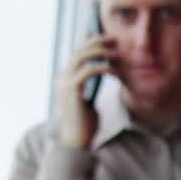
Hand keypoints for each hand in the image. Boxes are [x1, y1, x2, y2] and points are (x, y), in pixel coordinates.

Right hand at [54, 31, 116, 148]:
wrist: (77, 141)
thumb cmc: (85, 124)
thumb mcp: (89, 100)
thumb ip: (90, 87)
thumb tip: (101, 76)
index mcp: (65, 79)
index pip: (77, 53)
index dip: (91, 43)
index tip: (108, 40)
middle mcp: (63, 78)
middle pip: (79, 51)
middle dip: (97, 42)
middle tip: (114, 39)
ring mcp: (65, 83)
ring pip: (82, 57)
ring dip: (101, 52)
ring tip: (117, 53)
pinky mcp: (72, 90)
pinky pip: (88, 71)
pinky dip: (103, 67)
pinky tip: (115, 70)